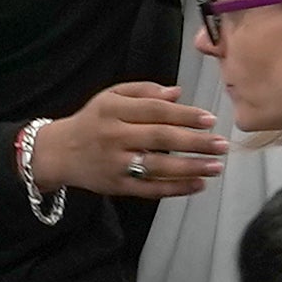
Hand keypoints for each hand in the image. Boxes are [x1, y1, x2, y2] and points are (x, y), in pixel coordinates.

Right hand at [33, 82, 226, 199]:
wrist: (59, 153)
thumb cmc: (92, 121)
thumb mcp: (110, 96)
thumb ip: (144, 91)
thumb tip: (178, 93)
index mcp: (114, 110)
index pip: (155, 111)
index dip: (184, 114)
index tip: (210, 119)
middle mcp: (114, 136)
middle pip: (160, 138)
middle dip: (195, 141)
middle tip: (222, 144)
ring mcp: (116, 164)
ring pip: (158, 166)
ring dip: (190, 168)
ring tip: (216, 166)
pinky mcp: (117, 186)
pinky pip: (150, 189)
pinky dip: (176, 189)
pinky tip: (198, 185)